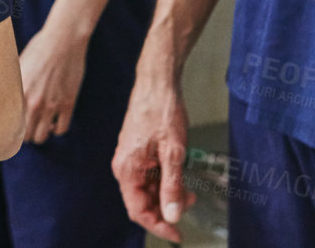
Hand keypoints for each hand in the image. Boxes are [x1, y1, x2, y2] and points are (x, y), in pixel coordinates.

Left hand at [18, 22, 86, 143]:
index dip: (10, 130)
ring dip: (41, 134)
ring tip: (41, 125)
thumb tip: (0, 95)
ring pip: (42, 136)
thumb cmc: (39, 48)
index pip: (10, 125)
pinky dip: (57, 129)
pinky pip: (61, 129)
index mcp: (18, 92)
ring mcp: (52, 104)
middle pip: (25, 136)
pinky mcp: (68, 103)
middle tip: (28, 127)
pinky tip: (54, 121)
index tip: (12, 128)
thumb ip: (11, 84)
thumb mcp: (18, 65)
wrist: (63, 39)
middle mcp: (33, 102)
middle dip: (26, 134)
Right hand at [112, 57, 189, 242]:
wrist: (158, 81)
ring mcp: (131, 157)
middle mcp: (124, 165)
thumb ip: (172, 187)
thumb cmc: (161, 110)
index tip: (178, 234)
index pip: (138, 210)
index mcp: (126, 169)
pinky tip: (180, 176)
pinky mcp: (138, 150)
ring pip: (148, 188)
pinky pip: (149, 174)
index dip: (159, 226)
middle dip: (166, 208)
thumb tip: (172, 215)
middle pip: (142, 201)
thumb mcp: (173, 153)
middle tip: (190, 207)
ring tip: (190, 191)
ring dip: (168, 194)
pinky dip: (165, 180)